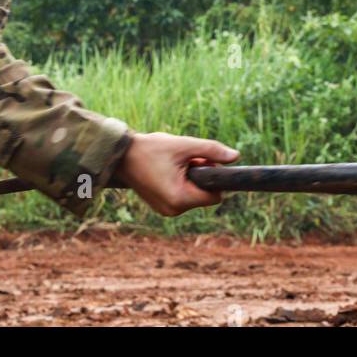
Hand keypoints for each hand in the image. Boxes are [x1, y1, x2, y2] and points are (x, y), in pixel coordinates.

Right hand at [114, 132, 239, 216]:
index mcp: (179, 198)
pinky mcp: (161, 207)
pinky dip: (181, 185)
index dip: (214, 179)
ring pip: (193, 197)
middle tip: (188, 159)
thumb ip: (211, 150)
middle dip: (202, 178)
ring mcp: (166, 210)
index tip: (205, 162)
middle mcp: (173, 210)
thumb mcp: (184, 145)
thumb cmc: (151, 149)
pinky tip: (169, 171)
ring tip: (176, 164)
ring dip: (191, 180)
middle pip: (204, 197)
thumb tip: (236, 156)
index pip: (214, 197)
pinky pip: (182, 197)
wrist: (120, 155)